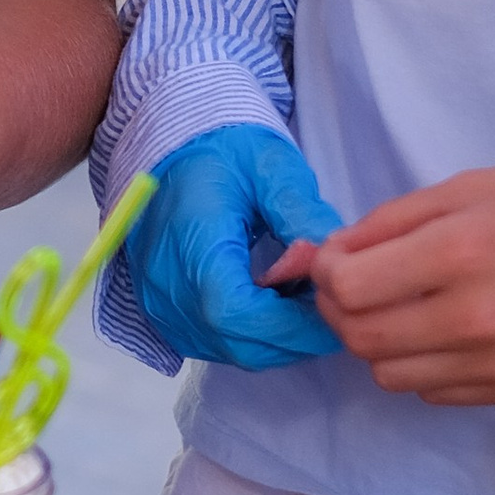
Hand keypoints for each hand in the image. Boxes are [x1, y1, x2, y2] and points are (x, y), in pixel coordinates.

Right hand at [119, 122, 342, 368]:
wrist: (170, 145)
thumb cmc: (222, 150)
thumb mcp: (270, 165)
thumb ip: (301, 212)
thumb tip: (336, 262)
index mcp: (191, 240)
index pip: (237, 312)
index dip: (291, 324)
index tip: (333, 307)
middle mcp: (165, 280)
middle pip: (234, 340)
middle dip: (291, 336)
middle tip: (329, 308)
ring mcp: (158, 301)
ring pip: (225, 349)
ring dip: (272, 339)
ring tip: (302, 304)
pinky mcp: (161, 310)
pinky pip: (210, 344)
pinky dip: (248, 337)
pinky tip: (271, 307)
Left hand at [299, 163, 494, 405]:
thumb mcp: (457, 191)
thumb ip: (384, 224)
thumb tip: (327, 257)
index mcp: (458, 254)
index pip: (348, 287)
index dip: (326, 271)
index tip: (337, 257)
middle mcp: (474, 318)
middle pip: (360, 337)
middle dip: (339, 308)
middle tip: (353, 284)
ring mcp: (494, 363)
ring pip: (387, 373)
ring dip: (376, 341)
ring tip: (398, 308)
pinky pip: (429, 391)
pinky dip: (418, 364)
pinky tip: (438, 331)